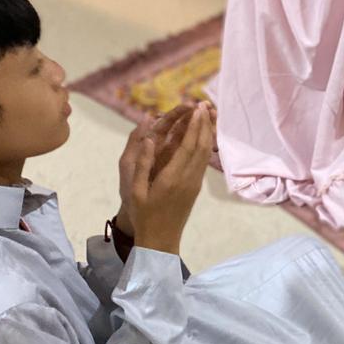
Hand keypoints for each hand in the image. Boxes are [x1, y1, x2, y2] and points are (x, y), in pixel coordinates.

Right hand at [119, 102, 215, 254]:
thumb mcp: (136, 190)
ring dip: (207, 133)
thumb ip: (143, 163)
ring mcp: (194, 183)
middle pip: (202, 146)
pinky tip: (203, 137)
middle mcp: (188, 178)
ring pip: (205, 154)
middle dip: (204, 124)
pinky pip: (203, 162)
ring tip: (207, 116)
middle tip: (205, 104)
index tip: (197, 108)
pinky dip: (205, 146)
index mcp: (173, 177)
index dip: (195, 125)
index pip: (189, 145)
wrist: (161, 239)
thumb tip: (150, 139)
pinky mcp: (195, 187)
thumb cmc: (144, 215)